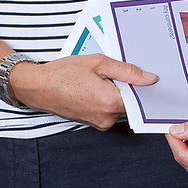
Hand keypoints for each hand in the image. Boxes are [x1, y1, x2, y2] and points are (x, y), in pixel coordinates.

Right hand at [10, 53, 156, 130]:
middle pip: (131, 102)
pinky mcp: (95, 124)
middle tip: (113, 72)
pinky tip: (94, 87)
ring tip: (99, 79)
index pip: (141, 97)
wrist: (38, 87)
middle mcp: (107, 118)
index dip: (142, 85)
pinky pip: (109, 111)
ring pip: (120, 106)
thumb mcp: (97, 62)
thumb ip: (126, 70)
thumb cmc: (63, 73)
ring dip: (116, 93)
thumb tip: (150, 78)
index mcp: (110, 102)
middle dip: (127, 87)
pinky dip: (107, 99)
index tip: (142, 75)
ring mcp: (100, 123)